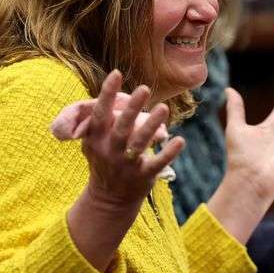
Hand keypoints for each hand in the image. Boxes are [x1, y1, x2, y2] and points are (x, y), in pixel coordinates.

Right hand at [66, 70, 184, 271]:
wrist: (108, 199)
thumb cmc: (103, 162)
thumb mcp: (93, 144)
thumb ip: (98, 122)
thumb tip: (108, 95)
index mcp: (96, 139)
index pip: (100, 114)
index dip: (107, 94)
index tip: (116, 73)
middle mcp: (110, 151)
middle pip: (122, 127)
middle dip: (133, 108)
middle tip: (145, 88)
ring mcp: (127, 164)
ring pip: (140, 142)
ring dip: (152, 125)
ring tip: (164, 107)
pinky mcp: (143, 176)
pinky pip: (157, 163)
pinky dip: (169, 153)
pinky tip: (180, 140)